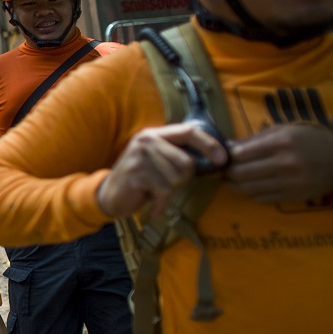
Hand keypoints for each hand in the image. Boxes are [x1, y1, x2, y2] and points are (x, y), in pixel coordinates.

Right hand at [96, 123, 227, 217]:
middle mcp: (146, 140)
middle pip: (186, 162)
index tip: (223, 158)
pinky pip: (164, 191)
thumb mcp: (159, 162)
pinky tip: (151, 202)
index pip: (188, 131)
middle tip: (166, 185)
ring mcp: (139, 156)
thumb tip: (216, 159)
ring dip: (169, 192)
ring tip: (154, 191)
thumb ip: (180, 156)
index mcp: (155, 134)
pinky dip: (160, 202)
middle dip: (182, 179)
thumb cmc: (141, 180)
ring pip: (176, 179)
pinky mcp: (135, 174)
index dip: (209, 144)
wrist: (109, 194)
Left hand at [225, 124, 332, 202]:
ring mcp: (289, 182)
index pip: (240, 153)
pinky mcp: (293, 196)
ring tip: (231, 181)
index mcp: (282, 142)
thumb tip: (227, 146)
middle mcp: (285, 163)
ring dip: (235, 186)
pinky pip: (262, 198)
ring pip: (249, 189)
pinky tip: (251, 187)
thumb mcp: (285, 130)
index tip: (221, 157)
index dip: (226, 157)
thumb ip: (256, 139)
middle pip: (240, 174)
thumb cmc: (311, 141)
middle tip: (222, 172)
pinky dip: (251, 194)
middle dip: (226, 174)